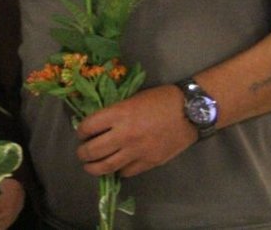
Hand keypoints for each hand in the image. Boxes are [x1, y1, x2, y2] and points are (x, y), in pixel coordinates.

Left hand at [75, 85, 194, 177]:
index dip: (80, 131)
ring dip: (93, 168)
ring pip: (106, 166)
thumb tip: (98, 124)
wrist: (190, 112)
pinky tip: (115, 167)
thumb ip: (115, 112)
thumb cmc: (161, 100)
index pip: (88, 126)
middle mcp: (124, 134)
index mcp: (119, 113)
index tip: (81, 133)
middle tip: (81, 153)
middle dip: (82, 153)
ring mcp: (136, 151)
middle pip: (93, 150)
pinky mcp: (148, 163)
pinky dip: (118, 171)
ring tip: (90, 166)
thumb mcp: (133, 98)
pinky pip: (126, 172)